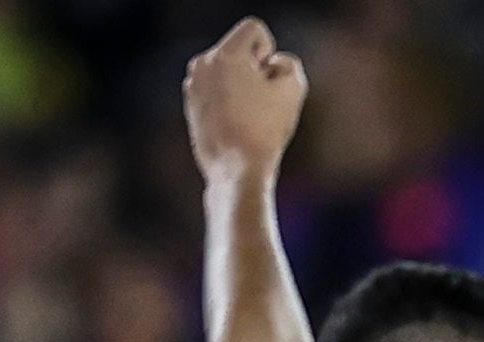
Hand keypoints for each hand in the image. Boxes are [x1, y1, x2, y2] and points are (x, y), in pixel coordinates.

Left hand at [184, 19, 306, 181]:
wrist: (236, 169)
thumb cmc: (265, 129)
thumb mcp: (293, 89)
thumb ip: (288, 64)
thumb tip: (272, 65)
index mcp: (225, 54)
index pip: (254, 29)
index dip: (270, 51)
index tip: (269, 78)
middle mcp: (202, 63)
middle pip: (238, 50)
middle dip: (254, 69)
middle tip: (262, 101)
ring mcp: (193, 84)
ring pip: (226, 71)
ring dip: (241, 85)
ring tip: (249, 115)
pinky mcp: (190, 104)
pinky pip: (215, 90)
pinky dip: (228, 100)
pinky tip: (237, 124)